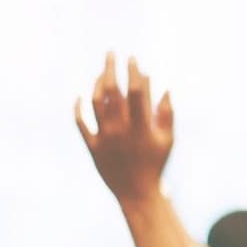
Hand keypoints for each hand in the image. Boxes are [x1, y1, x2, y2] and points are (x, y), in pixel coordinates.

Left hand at [76, 53, 173, 206]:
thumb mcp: (168, 139)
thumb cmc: (156, 163)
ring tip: (102, 72)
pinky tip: (81, 95)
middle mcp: (121, 130)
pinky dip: (78, 107)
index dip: (134, 72)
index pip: (136, 92)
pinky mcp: (92, 147)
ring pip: (96, 103)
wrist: (137, 193)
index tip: (133, 59)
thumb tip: (164, 88)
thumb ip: (167, 113)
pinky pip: (80, 123)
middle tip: (111, 53)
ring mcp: (104, 138)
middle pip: (112, 92)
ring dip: (97, 83)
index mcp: (141, 127)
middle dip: (112, 69)